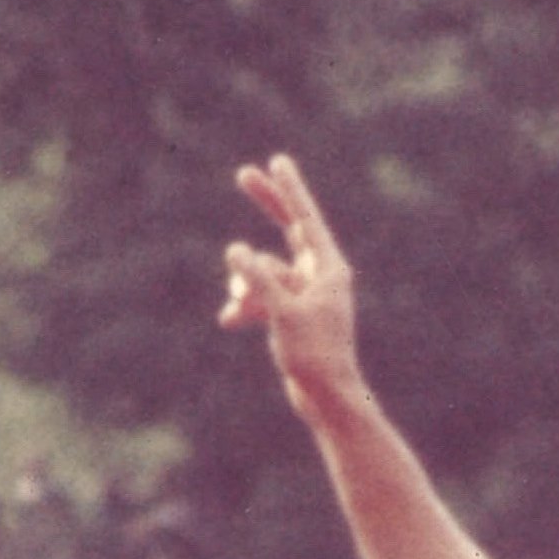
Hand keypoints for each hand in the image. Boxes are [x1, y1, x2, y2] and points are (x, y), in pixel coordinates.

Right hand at [222, 156, 371, 419]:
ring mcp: (306, 293)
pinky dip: (246, 306)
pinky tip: (229, 322)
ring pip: (265, 272)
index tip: (278, 160)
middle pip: (288, 229)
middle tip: (243, 174)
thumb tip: (234, 249)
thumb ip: (257, 279)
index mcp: (329, 268)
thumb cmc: (313, 355)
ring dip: (246, 287)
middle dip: (265, 206)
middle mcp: (321, 275)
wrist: (326, 398)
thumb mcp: (280, 312)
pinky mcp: (294, 313)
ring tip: (238, 308)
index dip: (290, 189)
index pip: (306, 218)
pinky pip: (263, 297)